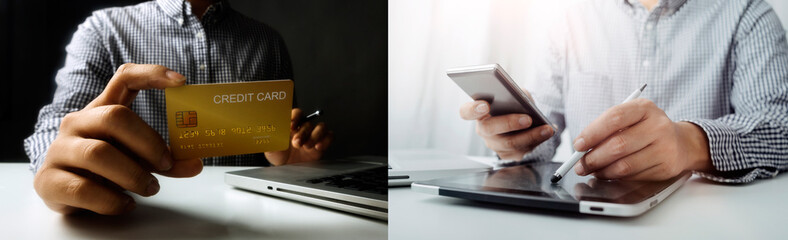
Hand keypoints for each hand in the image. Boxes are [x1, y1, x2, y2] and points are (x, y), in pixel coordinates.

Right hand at [33, 64, 202, 214]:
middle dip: (148, 142)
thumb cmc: (104, 167)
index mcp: (101, 110)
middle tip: (165, 163)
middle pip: (114, 117)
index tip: (180, 81)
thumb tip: (196, 163)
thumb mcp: (137, 158)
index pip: (124, 78)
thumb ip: (164, 160)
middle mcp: (77, 123)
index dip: (151, 74)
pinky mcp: (50, 180)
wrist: (62, 192)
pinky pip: (84, 189)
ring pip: (99, 154)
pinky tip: (126, 204)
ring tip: (150, 188)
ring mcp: (60, 149)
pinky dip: (113, 200)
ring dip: (134, 175)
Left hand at [265, 108, 332, 164]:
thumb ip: (271, 138)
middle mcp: (303, 128)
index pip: (297, 113)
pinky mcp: (321, 144)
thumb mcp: (271, 147)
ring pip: (321, 127)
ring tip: (307, 146)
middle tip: (296, 142)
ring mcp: (313, 136)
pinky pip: (329, 137)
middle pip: (308, 122)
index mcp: (291, 124)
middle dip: (303, 133)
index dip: (296, 117)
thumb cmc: (278, 155)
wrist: (285, 169)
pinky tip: (318, 147)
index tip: (291, 125)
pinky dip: (325, 141)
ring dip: (315, 136)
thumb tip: (269, 130)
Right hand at [460, 94, 554, 159]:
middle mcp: (483, 130)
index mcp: (478, 112)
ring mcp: (494, 144)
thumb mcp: (515, 94)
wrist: (524, 120)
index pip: (466, 112)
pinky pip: (521, 151)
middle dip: (509, 123)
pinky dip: (537, 141)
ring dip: (531, 135)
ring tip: (546, 128)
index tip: (485, 105)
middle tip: (526, 119)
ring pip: (509, 143)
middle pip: (489, 129)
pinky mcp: (507, 154)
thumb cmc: (514, 104)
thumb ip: (515, 93)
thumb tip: (522, 98)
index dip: (473, 109)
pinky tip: (547, 132)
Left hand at [573, 98, 711, 180]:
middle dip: (593, 158)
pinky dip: (616, 177)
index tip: (578, 145)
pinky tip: (609, 173)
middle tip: (580, 164)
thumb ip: (607, 128)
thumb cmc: (646, 128)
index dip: (592, 133)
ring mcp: (665, 147)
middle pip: (618, 145)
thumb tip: (581, 147)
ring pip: (624, 165)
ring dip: (602, 171)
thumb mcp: (630, 118)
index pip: (614, 118)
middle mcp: (658, 126)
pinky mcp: (666, 166)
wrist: (681, 142)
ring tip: (592, 170)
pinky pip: (634, 176)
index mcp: (644, 108)